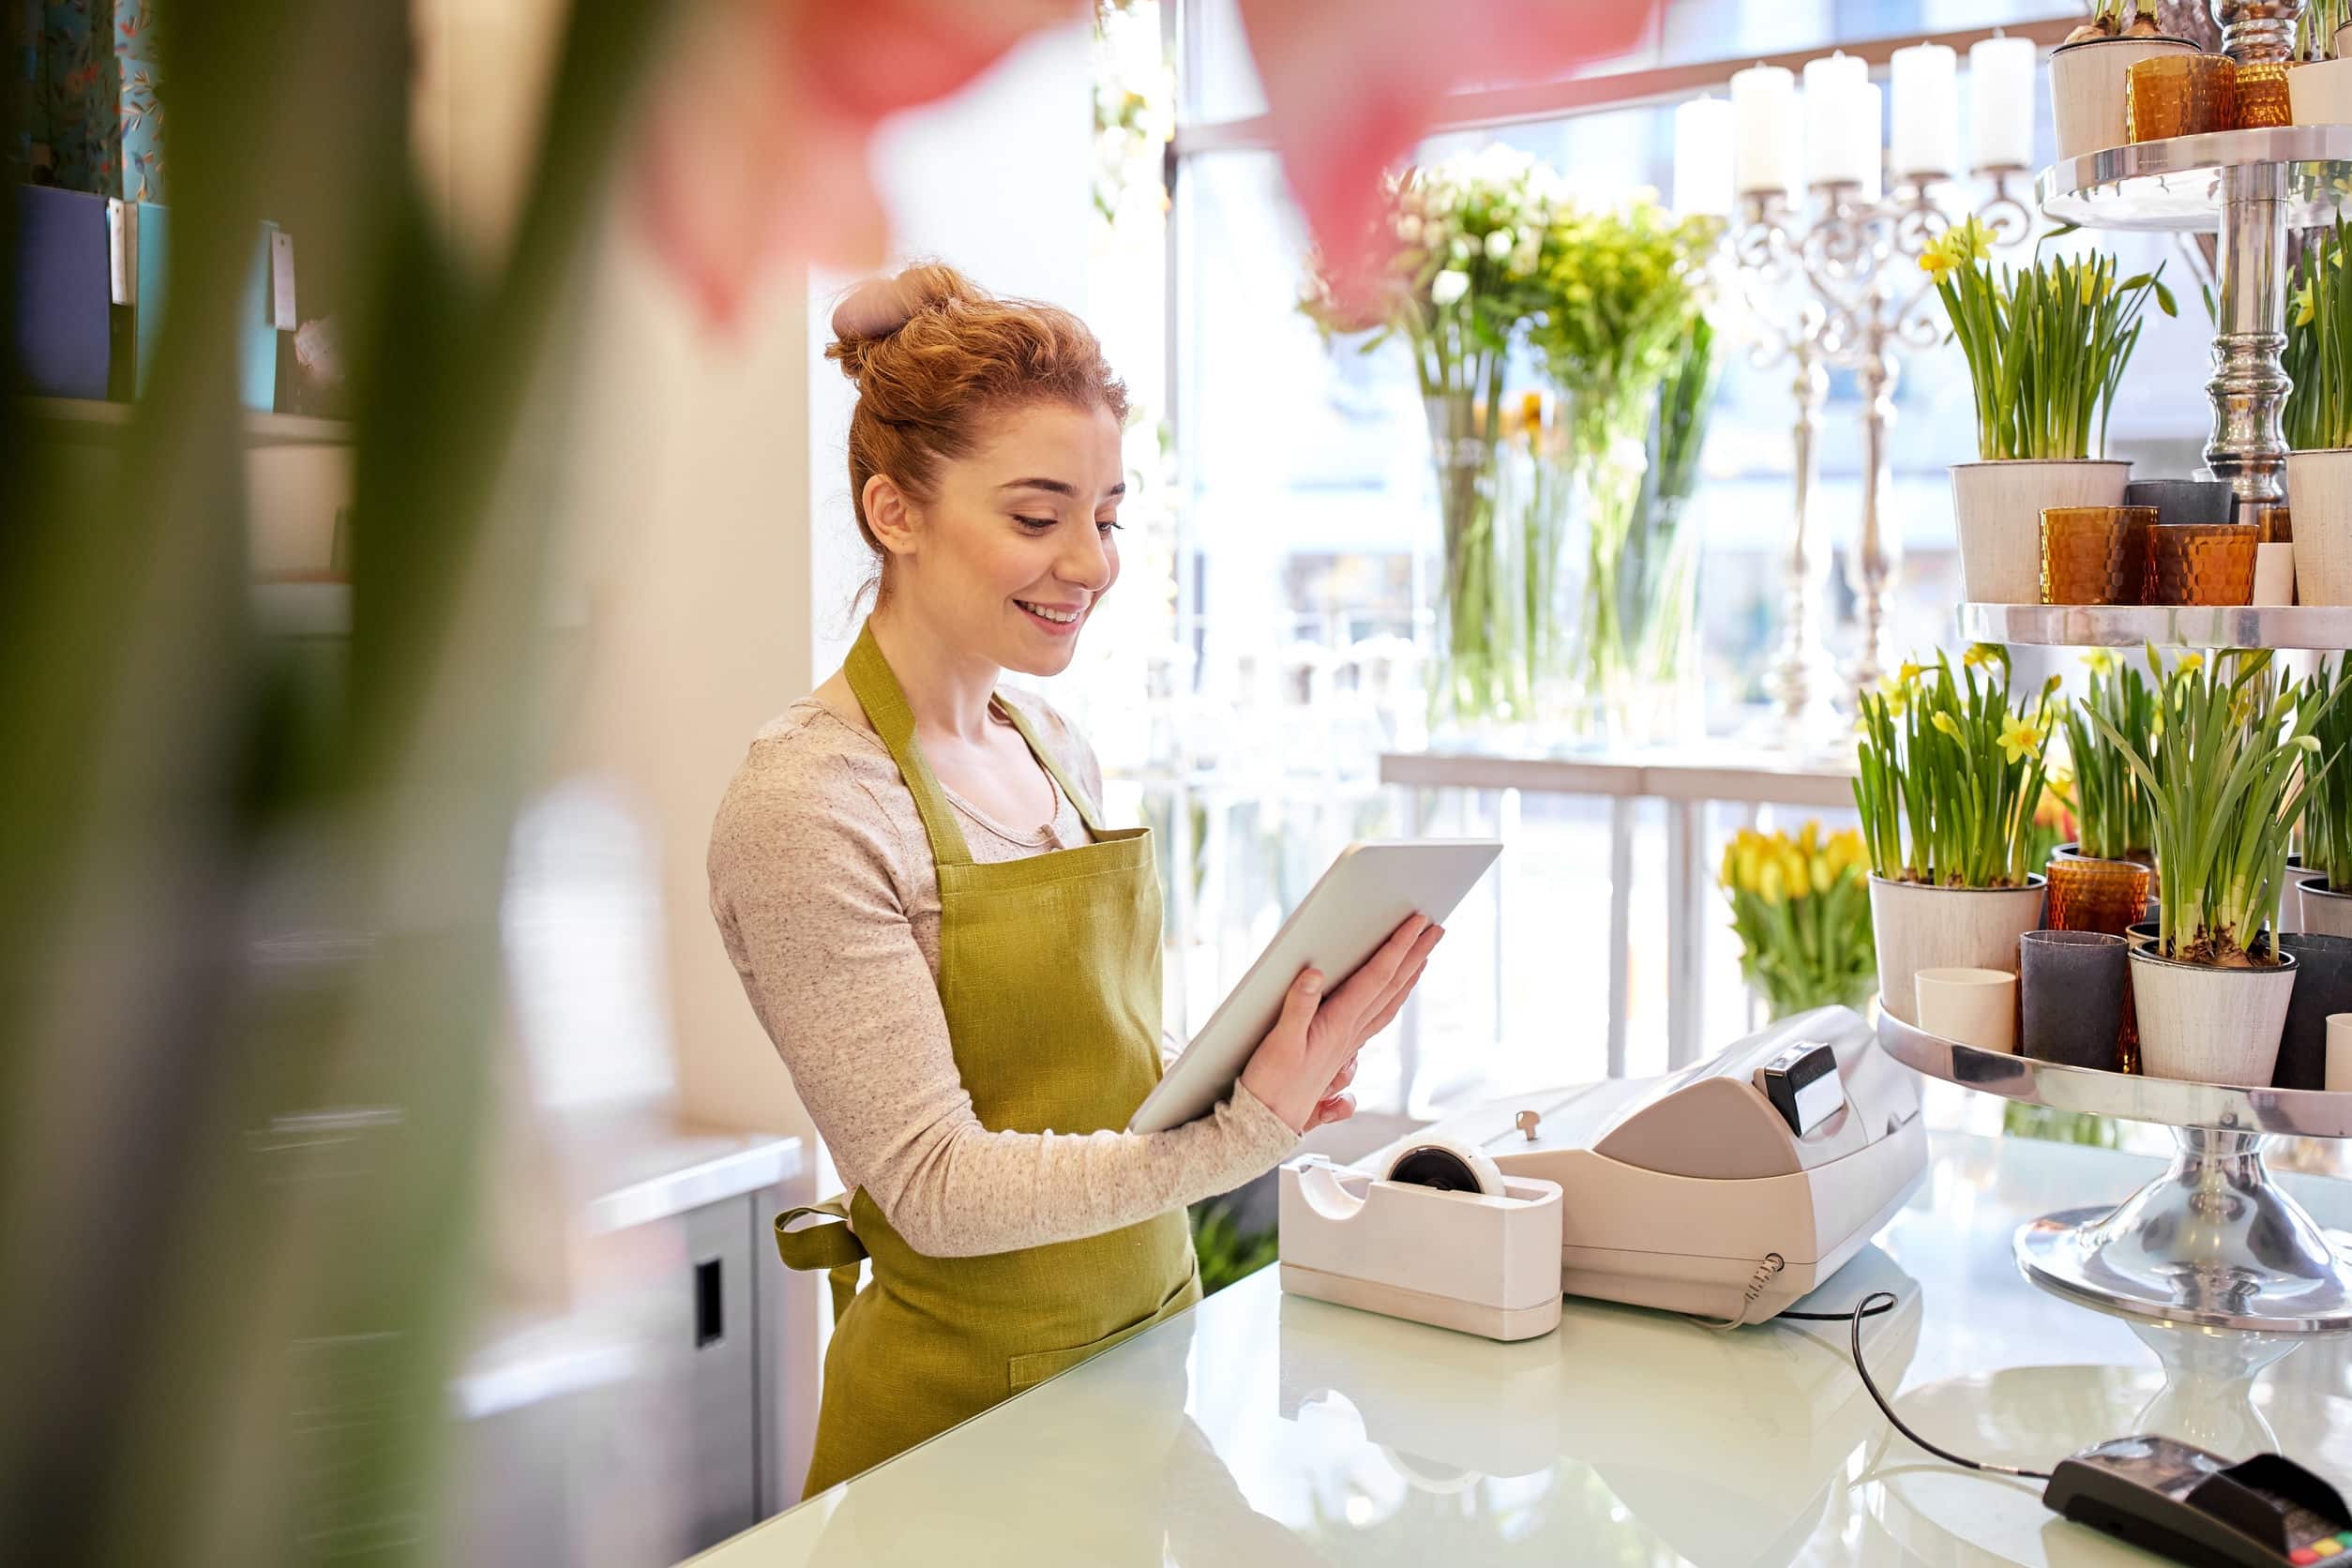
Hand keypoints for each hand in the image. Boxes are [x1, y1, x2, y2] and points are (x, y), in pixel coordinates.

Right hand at [1239, 915, 1443, 1132]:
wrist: (1268, 1122)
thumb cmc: (1271, 1084)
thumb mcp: (1279, 1042)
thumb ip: (1298, 1007)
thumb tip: (1314, 975)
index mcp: (1339, 1024)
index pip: (1377, 977)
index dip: (1398, 947)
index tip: (1416, 924)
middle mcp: (1351, 1033)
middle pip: (1393, 987)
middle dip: (1415, 954)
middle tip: (1435, 928)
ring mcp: (1349, 1044)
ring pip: (1389, 1003)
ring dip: (1409, 976)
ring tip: (1424, 954)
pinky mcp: (1340, 1052)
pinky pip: (1377, 1019)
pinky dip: (1392, 999)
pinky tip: (1394, 996)